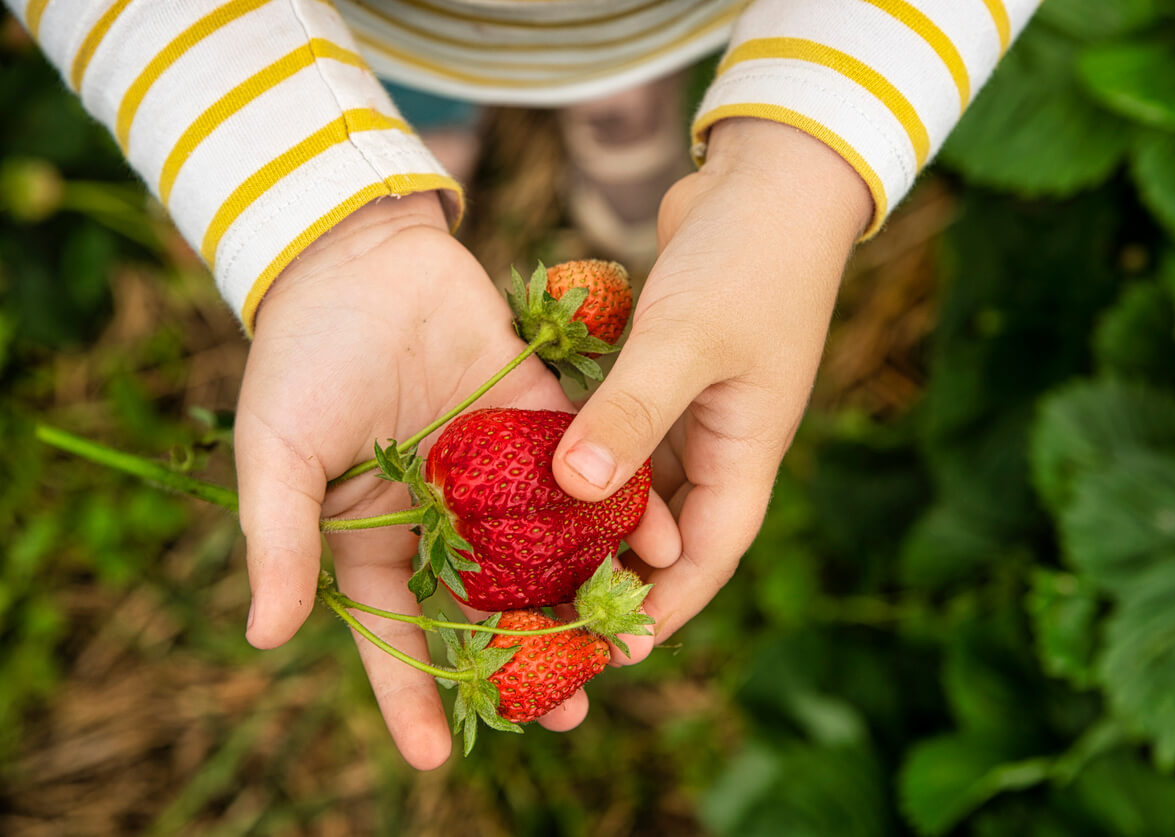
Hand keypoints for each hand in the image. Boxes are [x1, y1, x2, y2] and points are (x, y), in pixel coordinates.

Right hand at [233, 193, 677, 767]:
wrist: (362, 256)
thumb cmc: (303, 356)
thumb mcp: (279, 454)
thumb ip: (284, 541)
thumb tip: (268, 638)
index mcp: (375, 537)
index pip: (397, 633)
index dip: (411, 694)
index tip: (435, 756)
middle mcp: (446, 517)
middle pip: (491, 609)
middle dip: (528, 662)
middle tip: (572, 711)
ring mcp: (498, 473)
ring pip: (551, 554)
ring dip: (591, 599)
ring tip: (632, 649)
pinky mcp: (544, 420)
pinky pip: (590, 478)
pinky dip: (626, 511)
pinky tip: (661, 548)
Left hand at [552, 117, 873, 649]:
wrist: (770, 179)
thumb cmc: (745, 259)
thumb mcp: (688, 339)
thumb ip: (634, 412)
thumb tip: (576, 491)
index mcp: (746, 454)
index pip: (707, 559)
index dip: (660, 611)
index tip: (603, 655)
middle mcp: (721, 445)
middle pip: (669, 538)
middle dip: (617, 582)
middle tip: (547, 618)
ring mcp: (692, 411)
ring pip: (638, 491)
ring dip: (594, 525)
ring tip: (528, 564)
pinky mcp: (662, 378)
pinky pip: (620, 438)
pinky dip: (584, 462)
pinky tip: (530, 478)